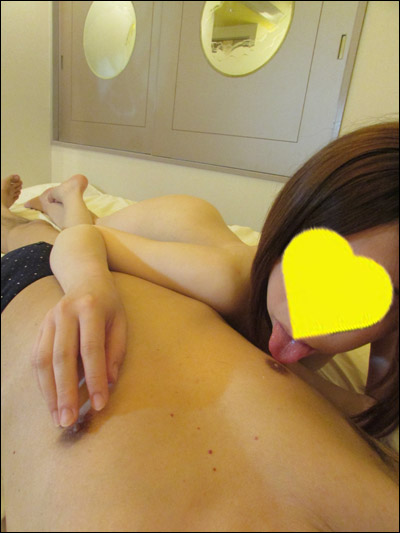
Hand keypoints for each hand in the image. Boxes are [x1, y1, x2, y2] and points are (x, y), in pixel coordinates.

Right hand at [31, 280, 126, 427]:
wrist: (85, 279)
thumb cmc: (109, 305)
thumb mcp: (121, 322)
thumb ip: (116, 351)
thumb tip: (108, 382)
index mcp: (90, 308)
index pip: (92, 348)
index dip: (95, 378)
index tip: (99, 405)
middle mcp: (65, 313)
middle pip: (62, 357)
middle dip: (65, 392)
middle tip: (69, 421)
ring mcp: (48, 320)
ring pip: (43, 360)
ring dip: (49, 393)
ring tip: (58, 418)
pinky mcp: (39, 328)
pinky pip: (36, 358)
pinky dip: (42, 383)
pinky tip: (50, 401)